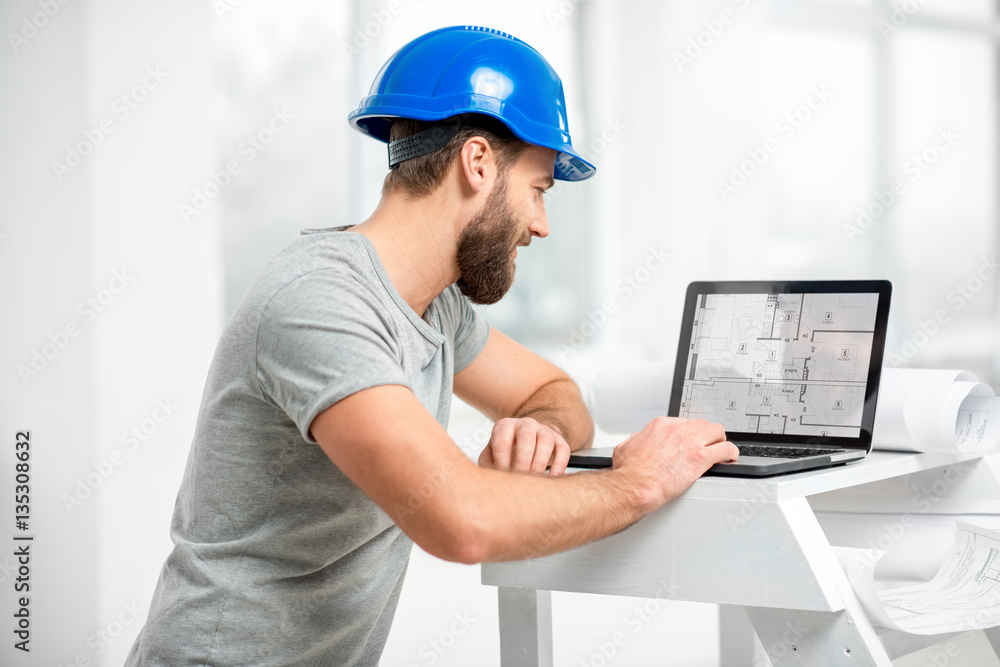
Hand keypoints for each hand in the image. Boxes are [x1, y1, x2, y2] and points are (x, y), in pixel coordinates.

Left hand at [478, 417, 571, 475]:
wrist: (528, 438)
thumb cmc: (506, 451)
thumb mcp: (492, 453)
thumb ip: (487, 463)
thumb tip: (489, 478)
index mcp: (505, 426)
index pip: (502, 442)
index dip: (502, 462)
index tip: (503, 478)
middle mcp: (525, 424)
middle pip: (526, 438)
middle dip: (522, 462)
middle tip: (520, 479)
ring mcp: (544, 429)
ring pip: (546, 441)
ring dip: (540, 463)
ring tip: (535, 479)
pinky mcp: (559, 439)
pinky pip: (563, 449)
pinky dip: (559, 465)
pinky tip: (552, 478)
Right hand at [612, 417, 738, 510]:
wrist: (636, 485)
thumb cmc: (630, 471)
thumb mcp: (626, 447)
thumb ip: (636, 439)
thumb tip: (639, 440)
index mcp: (660, 426)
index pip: (683, 422)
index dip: (689, 433)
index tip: (690, 440)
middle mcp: (677, 430)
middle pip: (701, 424)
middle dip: (705, 434)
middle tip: (707, 444)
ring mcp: (690, 442)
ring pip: (717, 431)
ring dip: (719, 439)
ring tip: (720, 448)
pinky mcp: (700, 458)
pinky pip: (725, 449)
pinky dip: (731, 452)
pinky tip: (731, 457)